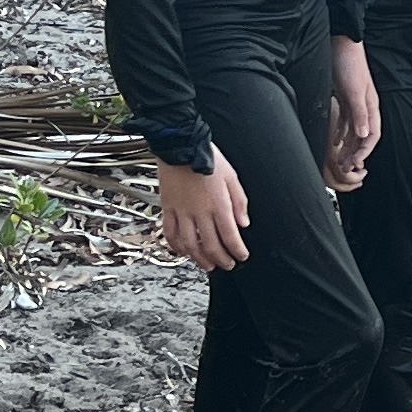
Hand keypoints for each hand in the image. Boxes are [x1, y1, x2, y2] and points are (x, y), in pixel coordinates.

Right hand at [156, 148, 250, 272]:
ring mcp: (181, 212)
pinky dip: (176, 246)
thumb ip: (239, 202)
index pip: (230, 236)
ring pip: (190, 244)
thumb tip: (243, 223)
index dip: (237, 251)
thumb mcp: (232, 177)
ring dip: (200, 259)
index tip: (242, 256)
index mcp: (218, 205)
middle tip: (228, 265)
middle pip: (211, 245)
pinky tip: (183, 252)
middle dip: (221, 259)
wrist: (181, 145)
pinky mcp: (167, 208)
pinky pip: (170, 233)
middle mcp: (199, 212)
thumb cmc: (207, 157)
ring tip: (208, 265)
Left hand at [325, 39, 380, 191]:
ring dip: (346, 147)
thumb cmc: (349, 64)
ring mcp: (354, 103)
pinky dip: (340, 134)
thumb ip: (359, 113)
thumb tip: (363, 135)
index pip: (372, 135)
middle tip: (344, 168)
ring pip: (352, 132)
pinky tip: (334, 142)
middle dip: (354, 153)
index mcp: (371, 106)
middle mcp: (365, 107)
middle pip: (362, 136)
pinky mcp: (344, 98)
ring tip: (338, 160)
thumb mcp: (354, 90)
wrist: (340, 43)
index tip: (355, 163)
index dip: (364, 151)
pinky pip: (344, 122)